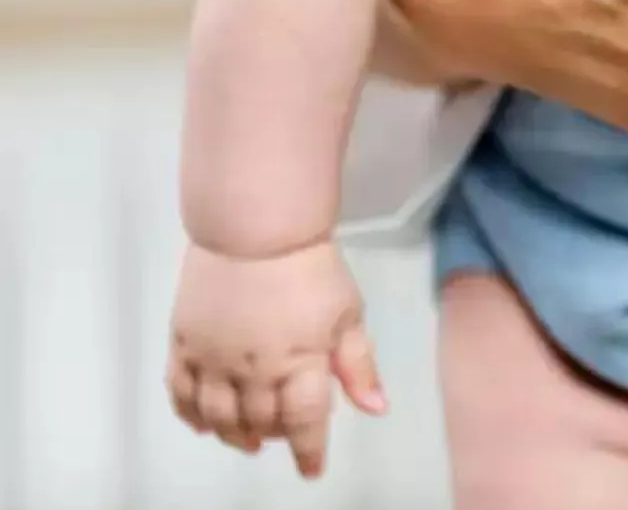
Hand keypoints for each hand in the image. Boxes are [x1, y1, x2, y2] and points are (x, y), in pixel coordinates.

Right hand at [167, 240, 384, 476]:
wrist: (257, 229)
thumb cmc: (309, 267)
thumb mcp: (348, 314)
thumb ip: (359, 366)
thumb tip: (377, 408)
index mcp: (300, 362)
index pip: (304, 423)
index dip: (309, 451)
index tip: (311, 469)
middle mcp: (254, 371)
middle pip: (260, 423)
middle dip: (273, 436)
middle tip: (281, 435)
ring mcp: (214, 360)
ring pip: (218, 419)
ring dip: (233, 435)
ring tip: (247, 438)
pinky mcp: (184, 345)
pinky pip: (180, 396)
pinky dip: (190, 417)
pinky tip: (203, 423)